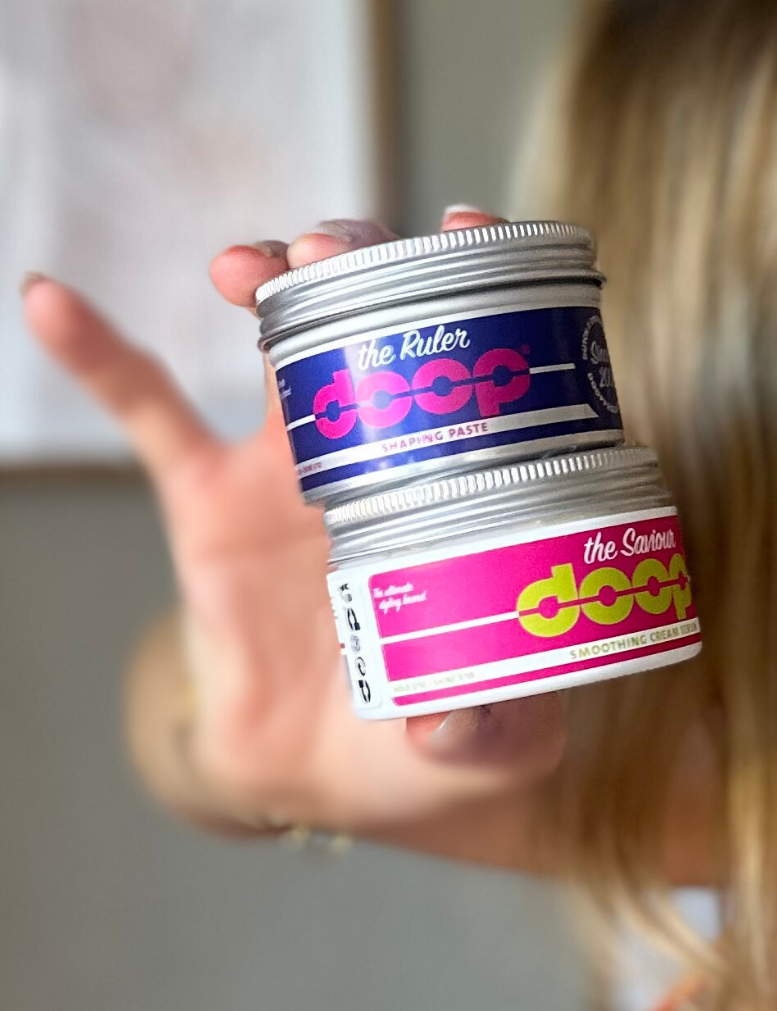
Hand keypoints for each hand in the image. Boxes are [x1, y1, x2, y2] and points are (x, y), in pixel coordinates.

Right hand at [23, 208, 567, 841]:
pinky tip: (53, 300)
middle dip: (360, 266)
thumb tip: (460, 721)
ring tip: (248, 269)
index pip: (477, 364)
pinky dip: (103, 359)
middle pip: (374, 322)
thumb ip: (490, 733)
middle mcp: (385, 458)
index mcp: (460, 490)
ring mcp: (292, 472)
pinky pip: (150, 417)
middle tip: (343, 258)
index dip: (475, 285)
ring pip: (276, 341)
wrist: (330, 774)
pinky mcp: (209, 506)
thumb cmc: (425, 739)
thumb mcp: (484, 746)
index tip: (470, 236)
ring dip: (264, 279)